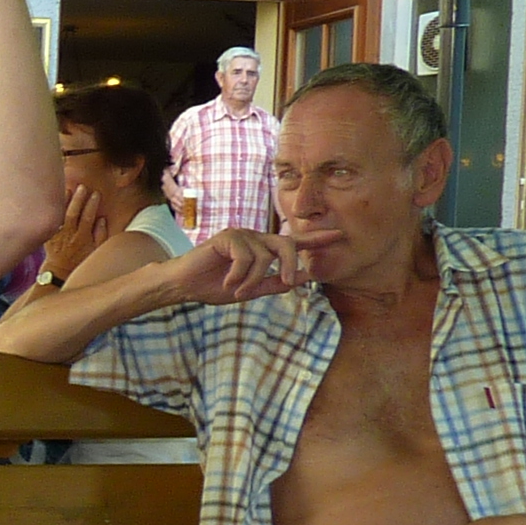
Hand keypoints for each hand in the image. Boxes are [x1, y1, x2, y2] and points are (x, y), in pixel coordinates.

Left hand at [45, 182, 112, 279]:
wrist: (59, 270)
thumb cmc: (80, 259)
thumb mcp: (96, 250)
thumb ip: (100, 235)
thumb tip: (102, 219)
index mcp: (83, 237)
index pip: (88, 217)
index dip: (92, 204)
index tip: (96, 193)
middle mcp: (69, 235)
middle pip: (73, 214)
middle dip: (78, 199)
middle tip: (82, 187)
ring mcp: (57, 234)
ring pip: (60, 216)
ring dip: (64, 202)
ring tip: (69, 189)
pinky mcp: (48, 234)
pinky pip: (50, 220)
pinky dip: (52, 210)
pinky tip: (54, 199)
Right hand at [172, 229, 304, 306]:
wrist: (185, 285)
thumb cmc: (215, 286)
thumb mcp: (251, 290)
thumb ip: (276, 283)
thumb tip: (306, 276)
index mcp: (263, 249)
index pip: (294, 242)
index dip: (316, 239)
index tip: (339, 235)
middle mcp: (255, 238)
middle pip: (286, 244)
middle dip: (290, 265)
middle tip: (286, 282)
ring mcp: (241, 235)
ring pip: (265, 257)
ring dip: (253, 279)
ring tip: (237, 290)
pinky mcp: (227, 237)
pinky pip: (246, 256)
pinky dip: (239, 274)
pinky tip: (228, 281)